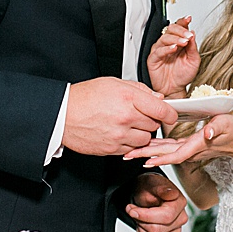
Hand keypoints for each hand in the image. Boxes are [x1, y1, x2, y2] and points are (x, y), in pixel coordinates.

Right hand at [62, 77, 177, 155]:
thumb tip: (157, 97)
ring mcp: (119, 135)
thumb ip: (139, 89)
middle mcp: (125, 117)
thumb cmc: (84, 97)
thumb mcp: (112, 83)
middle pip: (155, 125)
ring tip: (128, 124)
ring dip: (141, 133)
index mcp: (128, 97)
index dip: (170, 113)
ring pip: (145, 139)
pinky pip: (132, 148)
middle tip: (139, 115)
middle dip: (151, 120)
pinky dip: (130, 142)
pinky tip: (119, 132)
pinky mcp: (113, 148)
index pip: (162, 110)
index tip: (170, 114)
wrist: (63, 115)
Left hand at [123, 114, 232, 166]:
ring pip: (165, 152)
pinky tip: (146, 146)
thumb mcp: (227, 125)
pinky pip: (169, 148)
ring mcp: (188, 149)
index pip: (176, 154)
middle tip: (127, 156)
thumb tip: (207, 132)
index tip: (146, 160)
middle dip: (146, 156)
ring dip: (147, 152)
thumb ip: (216, 128)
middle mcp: (191, 150)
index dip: (161, 158)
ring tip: (130, 152)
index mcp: (198, 145)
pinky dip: (156, 148)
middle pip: (165, 155)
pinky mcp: (187, 146)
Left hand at [125, 172, 188, 231]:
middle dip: (140, 220)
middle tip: (134, 210)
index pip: (165, 217)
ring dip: (140, 228)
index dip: (145, 215)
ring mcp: (175, 231)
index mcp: (179, 203)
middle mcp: (180, 219)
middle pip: (156, 230)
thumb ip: (161, 188)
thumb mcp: (152, 183)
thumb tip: (171, 193)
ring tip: (140, 217)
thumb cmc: (150, 187)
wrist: (147, 194)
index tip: (131, 209)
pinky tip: (143, 224)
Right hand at [148, 16, 198, 97]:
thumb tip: (193, 33)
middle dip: (180, 31)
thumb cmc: (182, 75)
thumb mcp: (193, 60)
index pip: (179, 27)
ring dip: (175, 39)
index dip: (183, 22)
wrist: (175, 90)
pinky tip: (173, 49)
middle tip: (188, 36)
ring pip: (164, 38)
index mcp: (178, 42)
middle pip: (170, 29)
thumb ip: (193, 47)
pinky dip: (166, 49)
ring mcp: (160, 51)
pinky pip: (158, 51)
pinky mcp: (153, 59)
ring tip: (183, 42)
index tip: (188, 19)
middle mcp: (168, 44)